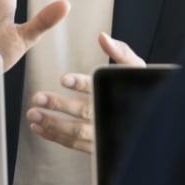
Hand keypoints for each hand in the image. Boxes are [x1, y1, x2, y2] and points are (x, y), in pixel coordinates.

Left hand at [26, 32, 144, 153]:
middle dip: (58, 105)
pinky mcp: (97, 147)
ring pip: (76, 132)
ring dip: (52, 123)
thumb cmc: (142, 91)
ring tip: (32, 113)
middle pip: (83, 111)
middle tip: (37, 97)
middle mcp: (111, 116)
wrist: (152, 125)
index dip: (81, 84)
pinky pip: (74, 144)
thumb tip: (102, 37)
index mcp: (118, 93)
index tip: (64, 79)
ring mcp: (104, 134)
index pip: (99, 88)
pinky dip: (54, 136)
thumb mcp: (136, 69)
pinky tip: (38, 127)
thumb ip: (120, 52)